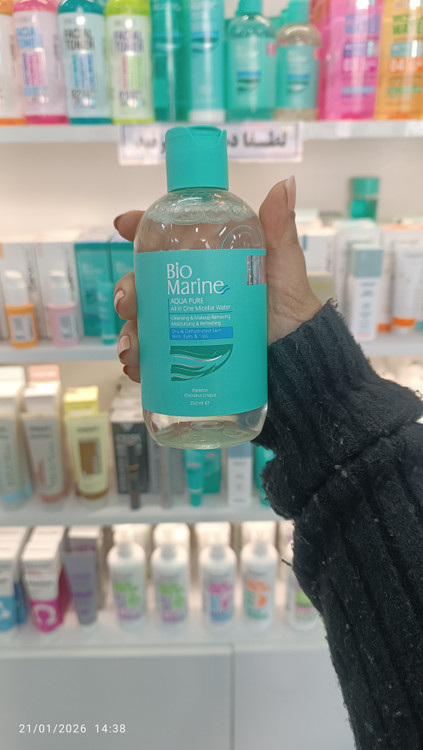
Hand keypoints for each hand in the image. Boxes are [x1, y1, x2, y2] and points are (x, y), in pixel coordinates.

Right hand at [114, 176, 321, 382]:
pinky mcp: (184, 354)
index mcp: (202, 260)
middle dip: (127, 291)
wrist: (295, 354)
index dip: (139, 227)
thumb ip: (278, 228)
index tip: (123, 224)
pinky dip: (140, 365)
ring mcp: (182, 322)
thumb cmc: (287, 303)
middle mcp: (185, 289)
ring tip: (132, 350)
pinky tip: (137, 369)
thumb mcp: (281, 264)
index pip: (163, 238)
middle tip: (129, 304)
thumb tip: (287, 182)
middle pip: (142, 283)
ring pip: (141, 323)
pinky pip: (153, 358)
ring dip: (128, 334)